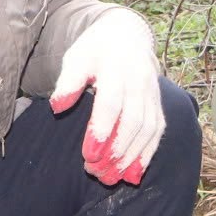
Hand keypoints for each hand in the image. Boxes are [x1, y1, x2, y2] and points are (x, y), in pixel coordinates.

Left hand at [48, 6, 163, 182]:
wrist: (127, 36)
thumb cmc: (94, 51)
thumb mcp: (76, 58)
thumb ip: (68, 82)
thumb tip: (57, 107)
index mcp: (117, 68)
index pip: (111, 104)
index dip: (101, 131)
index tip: (88, 155)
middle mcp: (140, 81)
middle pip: (133, 121)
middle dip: (116, 150)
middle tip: (95, 172)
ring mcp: (153, 94)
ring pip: (148, 130)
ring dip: (131, 157)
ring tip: (112, 179)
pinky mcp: (158, 105)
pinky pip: (157, 132)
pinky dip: (147, 155)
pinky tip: (133, 175)